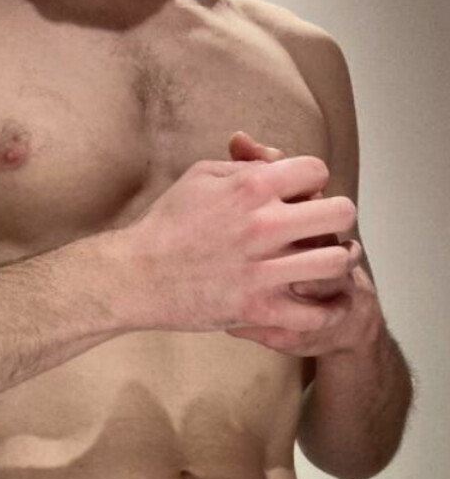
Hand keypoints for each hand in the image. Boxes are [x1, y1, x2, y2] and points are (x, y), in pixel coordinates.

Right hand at [116, 146, 357, 335]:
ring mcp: (264, 270)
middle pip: (341, 212)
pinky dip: (330, 309)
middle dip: (336, 214)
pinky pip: (317, 314)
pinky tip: (327, 300)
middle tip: (323, 225)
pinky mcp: (258, 308)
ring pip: (337, 262)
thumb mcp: (199, 176)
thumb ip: (243, 166)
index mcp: (250, 187)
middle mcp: (264, 225)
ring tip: (332, 259)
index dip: (312, 179)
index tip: (303, 192)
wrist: (137, 274)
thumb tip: (277, 164)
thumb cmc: (167, 223)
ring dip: (340, 259)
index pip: (316, 171)